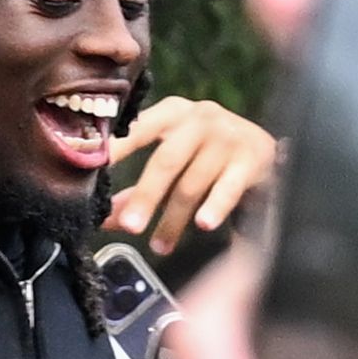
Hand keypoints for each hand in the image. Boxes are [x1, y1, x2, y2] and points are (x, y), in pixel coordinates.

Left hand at [106, 96, 277, 255]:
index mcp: (172, 113)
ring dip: (174, 219)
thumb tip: (106, 219)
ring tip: (159, 245)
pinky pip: (228, 188)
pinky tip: (204, 225)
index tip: (91, 173)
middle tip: (129, 226)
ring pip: (193, 183)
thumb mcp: (173, 164)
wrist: (266, 152)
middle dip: (145, 196)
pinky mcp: (252, 158)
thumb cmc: (207, 157)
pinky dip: (215, 206)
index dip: (115, 150)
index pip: (137, 130)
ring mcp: (228, 136)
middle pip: (166, 161)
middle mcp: (199, 118)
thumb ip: (140, 190)